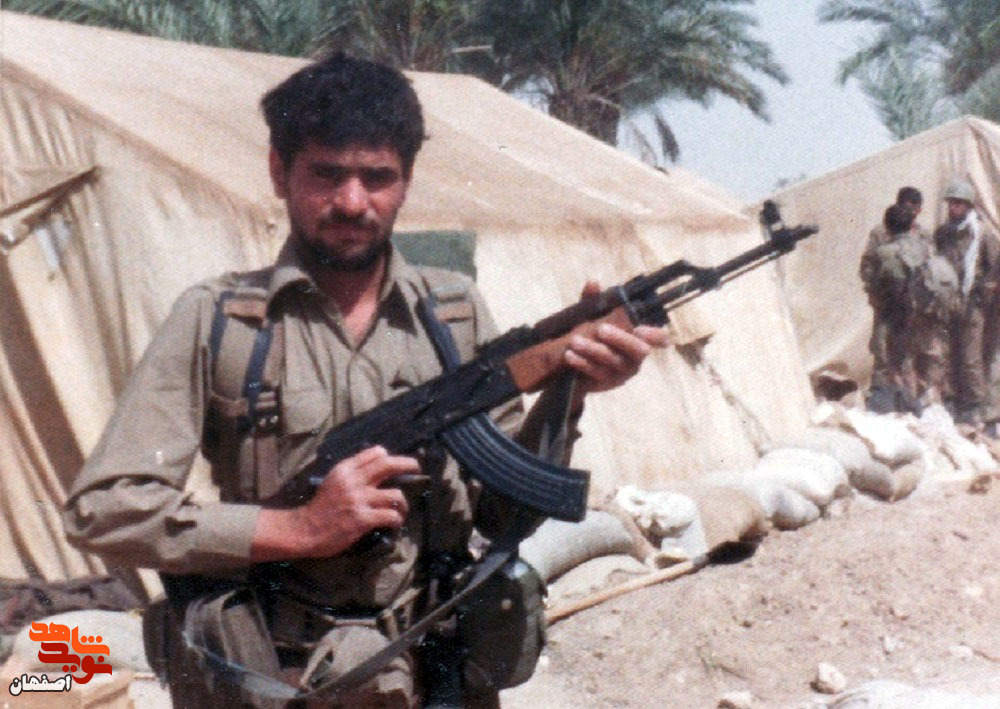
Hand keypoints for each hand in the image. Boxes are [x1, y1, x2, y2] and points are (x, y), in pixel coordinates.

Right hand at [252, 446, 419, 560]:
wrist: (305, 530)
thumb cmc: (320, 507)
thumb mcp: (333, 481)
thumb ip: (352, 471)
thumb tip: (378, 460)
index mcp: (345, 469)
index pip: (375, 453)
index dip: (390, 457)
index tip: (396, 464)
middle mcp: (353, 481)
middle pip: (389, 465)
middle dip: (408, 464)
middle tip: (417, 468)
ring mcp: (359, 500)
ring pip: (395, 494)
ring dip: (403, 503)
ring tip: (401, 510)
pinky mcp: (362, 519)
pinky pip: (390, 515)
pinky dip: (397, 519)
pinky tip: (395, 523)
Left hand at [563, 280, 669, 405]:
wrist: (575, 366)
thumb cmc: (592, 336)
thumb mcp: (592, 317)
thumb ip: (594, 301)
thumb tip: (593, 283)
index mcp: (639, 338)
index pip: (660, 338)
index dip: (657, 335)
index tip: (641, 328)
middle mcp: (636, 357)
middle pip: (638, 350)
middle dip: (620, 338)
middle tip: (600, 329)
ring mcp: (623, 372)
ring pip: (613, 361)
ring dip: (593, 350)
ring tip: (574, 340)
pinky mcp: (607, 383)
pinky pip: (597, 373)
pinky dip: (582, 362)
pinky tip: (569, 355)